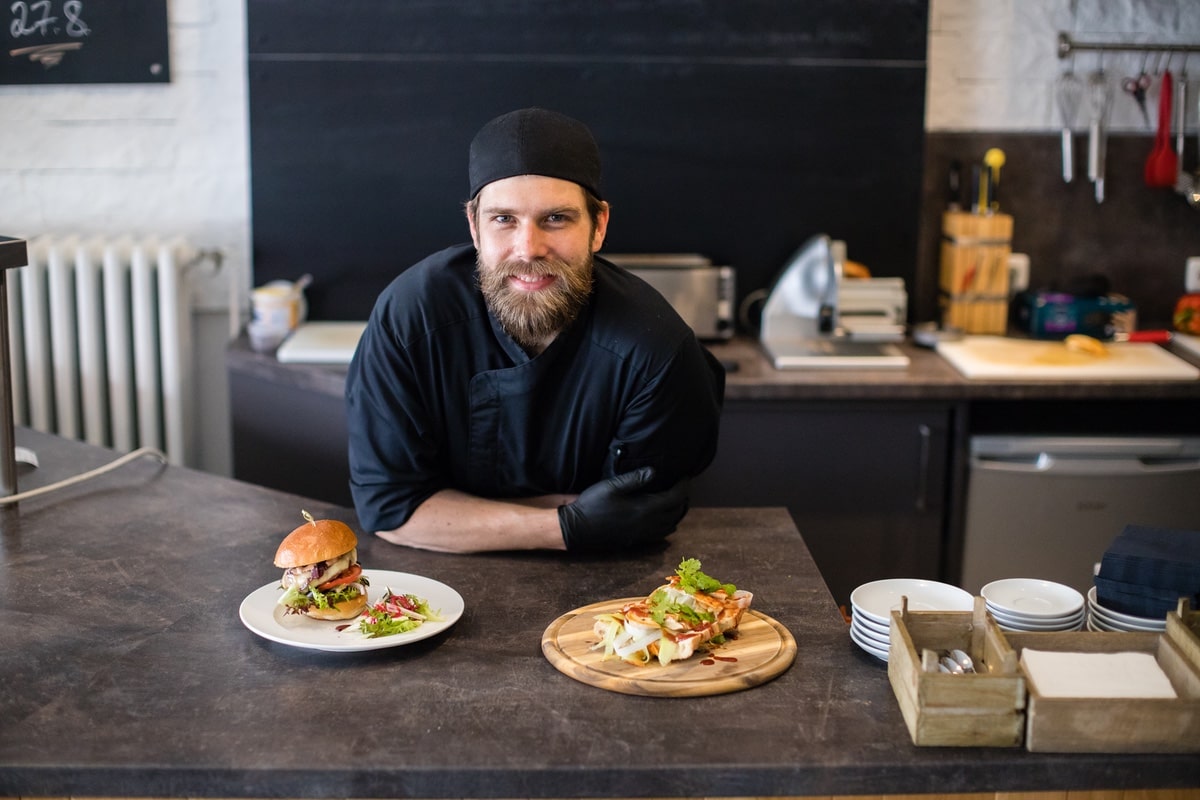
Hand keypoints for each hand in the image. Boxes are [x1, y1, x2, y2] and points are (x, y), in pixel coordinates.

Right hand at [558, 467, 689, 551]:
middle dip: (683, 499)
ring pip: (670, 525)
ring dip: (677, 513)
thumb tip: (654, 471)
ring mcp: (642, 535)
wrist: (577, 529)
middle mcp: (647, 524)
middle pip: (676, 512)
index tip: (686, 476)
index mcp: (645, 509)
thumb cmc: (593, 504)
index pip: (675, 498)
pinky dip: (667, 525)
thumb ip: (635, 479)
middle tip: (682, 486)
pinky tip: (663, 518)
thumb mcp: (612, 486)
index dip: (683, 486)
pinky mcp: (635, 540)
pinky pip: (660, 534)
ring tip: (676, 501)